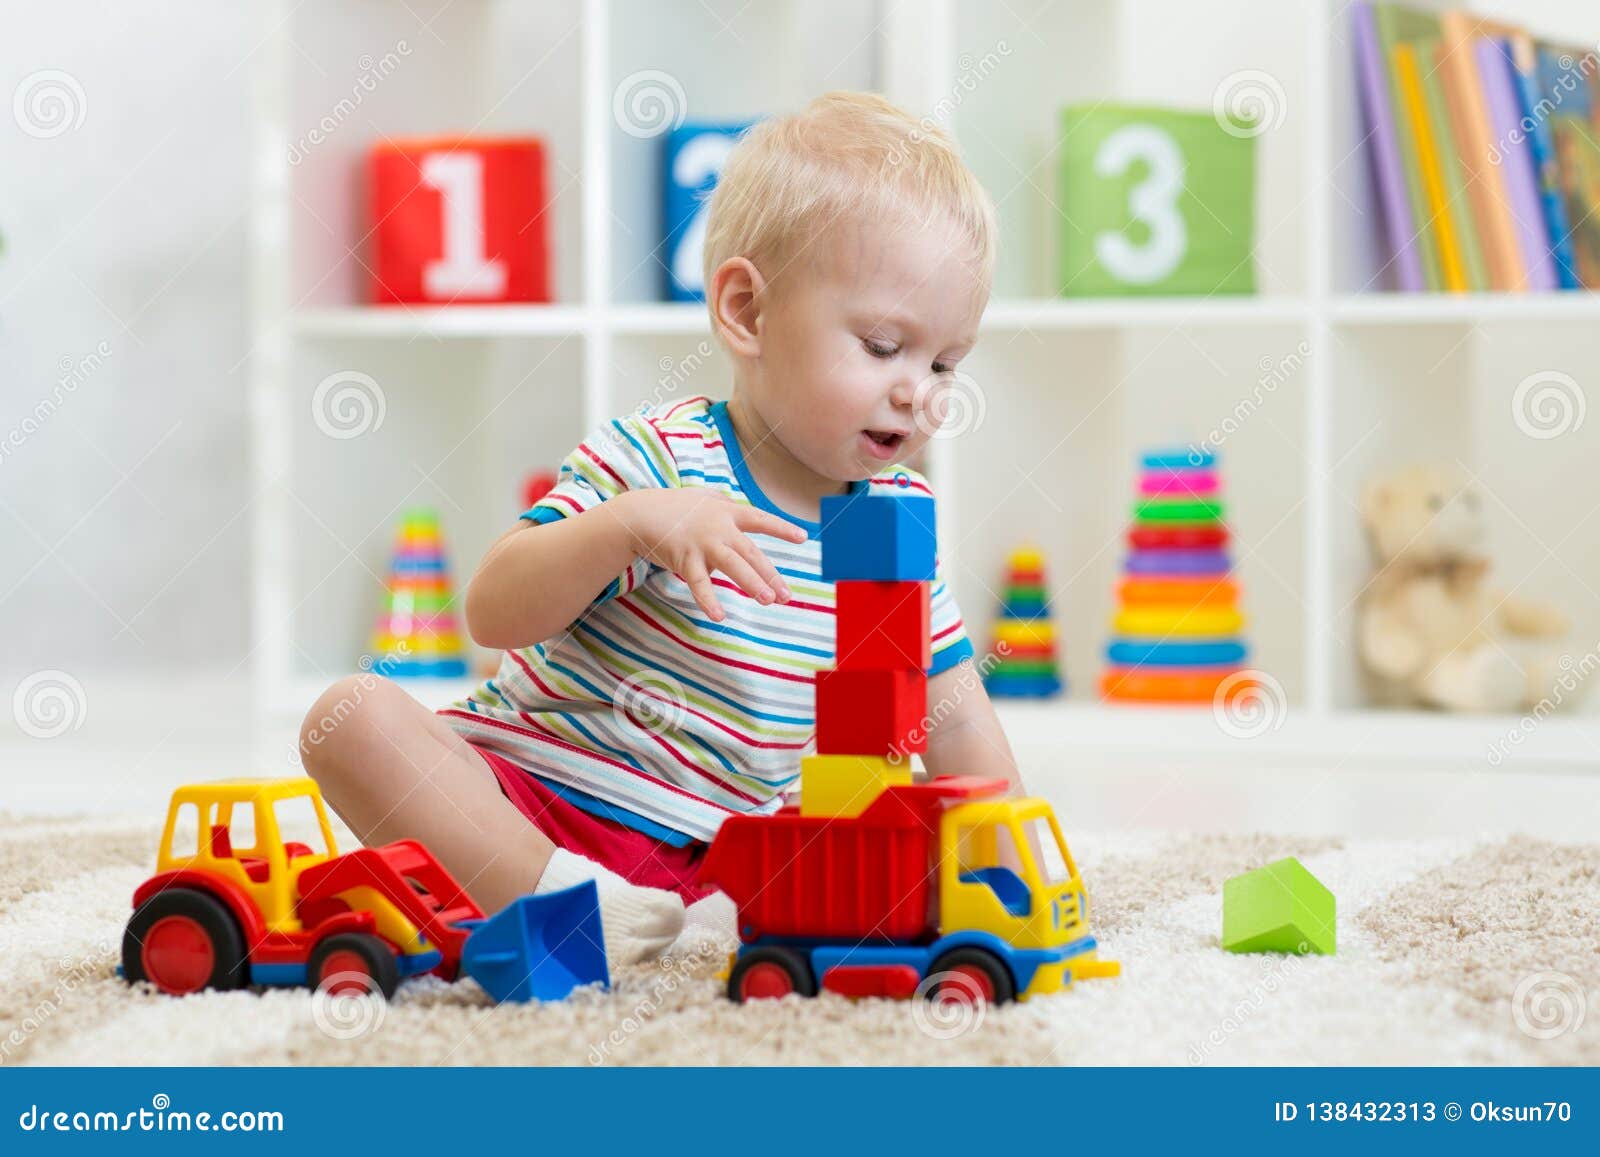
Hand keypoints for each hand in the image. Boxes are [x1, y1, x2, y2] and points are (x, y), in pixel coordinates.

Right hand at [610, 489, 806, 620]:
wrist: (640, 513)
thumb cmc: (676, 508)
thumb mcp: (705, 499)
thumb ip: (728, 508)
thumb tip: (750, 518)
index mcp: (727, 512)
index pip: (760, 520)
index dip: (781, 529)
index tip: (803, 538)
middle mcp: (719, 527)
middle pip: (751, 552)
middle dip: (770, 574)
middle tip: (787, 596)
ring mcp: (702, 543)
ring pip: (732, 565)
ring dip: (752, 583)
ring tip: (768, 601)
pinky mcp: (685, 559)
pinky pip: (699, 583)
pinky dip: (708, 600)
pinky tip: (719, 616)